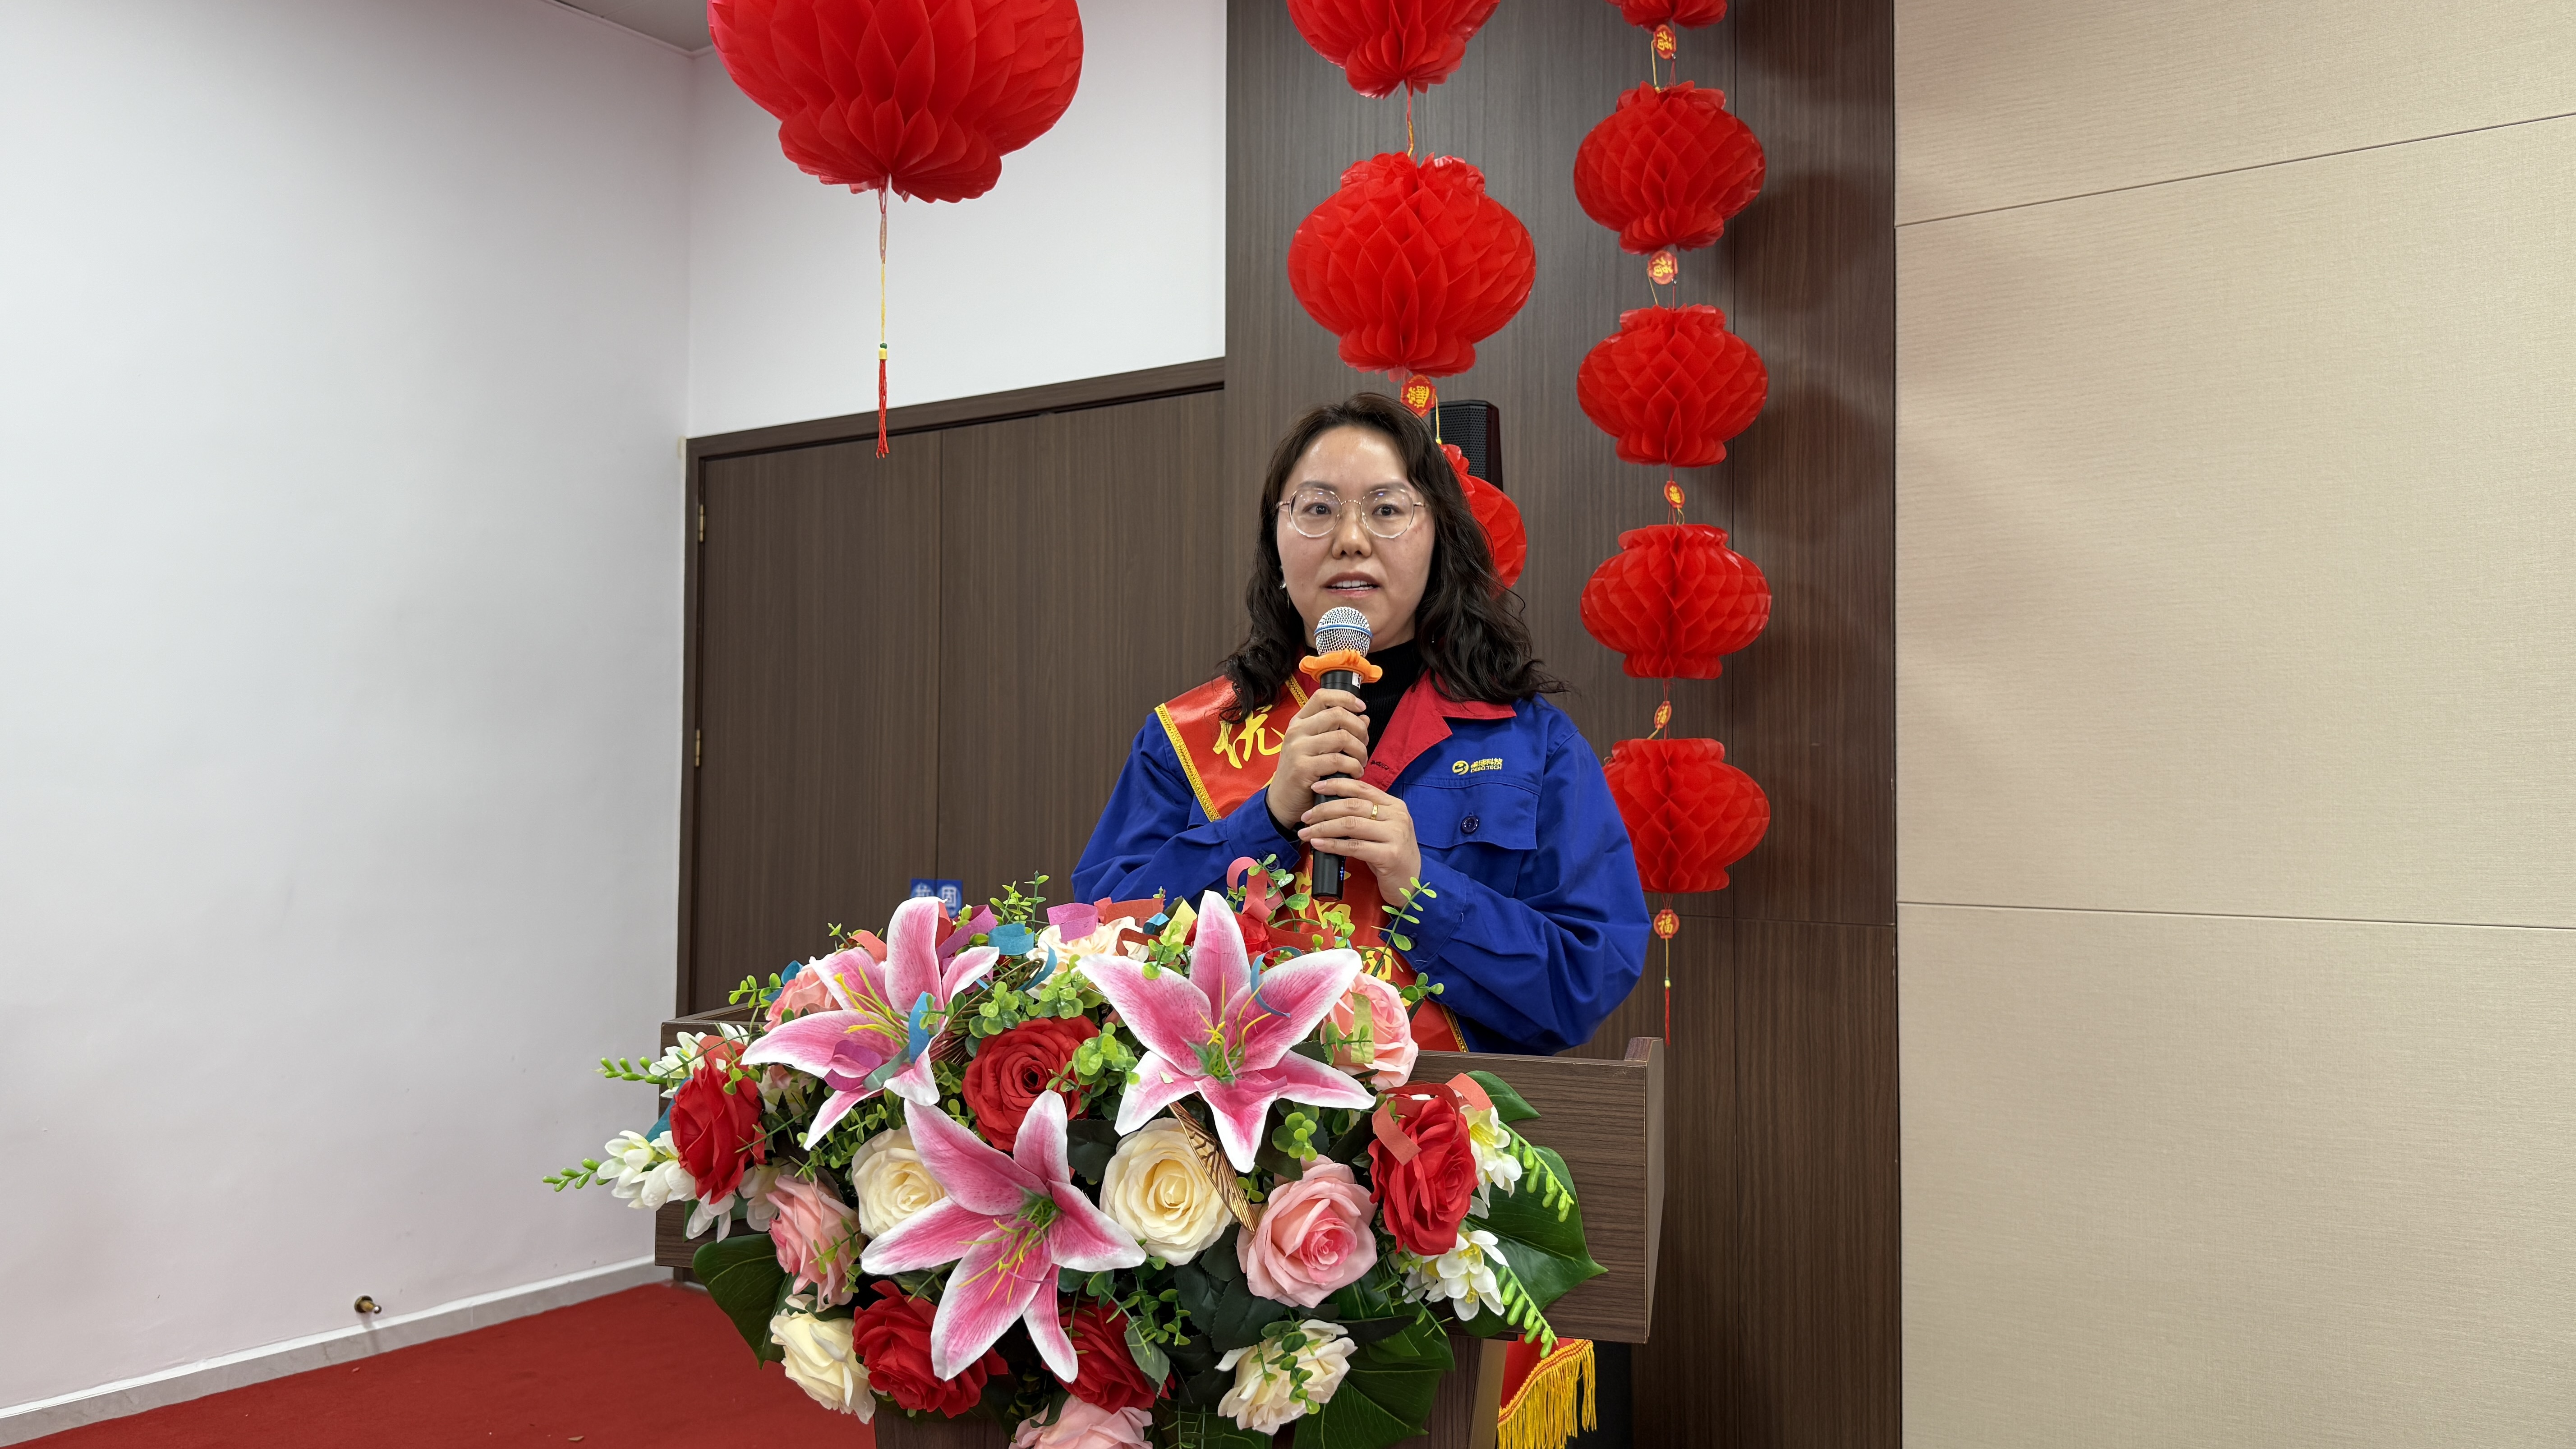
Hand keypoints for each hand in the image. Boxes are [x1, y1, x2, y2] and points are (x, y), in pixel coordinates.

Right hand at [1265, 688, 1369, 827]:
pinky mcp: (1303, 768)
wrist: (1283, 801)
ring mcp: (1298, 749)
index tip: (1361, 708)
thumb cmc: (1303, 774)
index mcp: (1299, 722)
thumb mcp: (1318, 748)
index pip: (1322, 696)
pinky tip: (1354, 773)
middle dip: (1359, 729)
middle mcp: (1296, 731)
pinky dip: (1353, 767)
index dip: (1346, 698)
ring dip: (1359, 751)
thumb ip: (1339, 731)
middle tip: (1364, 744)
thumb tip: (1364, 717)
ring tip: (1360, 763)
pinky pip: (1338, 760)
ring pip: (1342, 737)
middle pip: (1337, 714)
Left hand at [1299, 778, 1420, 896]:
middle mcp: (1397, 816)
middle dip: (1324, 809)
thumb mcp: (1382, 830)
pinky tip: (1319, 845)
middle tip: (1306, 817)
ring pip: (1351, 825)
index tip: (1315, 788)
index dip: (1336, 785)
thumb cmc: (1391, 855)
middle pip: (1353, 806)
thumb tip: (1329, 807)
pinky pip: (1354, 847)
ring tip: (1307, 832)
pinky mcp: (1390, 855)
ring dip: (1324, 828)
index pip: (1361, 788)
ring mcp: (1395, 835)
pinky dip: (1333, 845)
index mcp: (1394, 805)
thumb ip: (1365, 816)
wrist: (1413, 882)